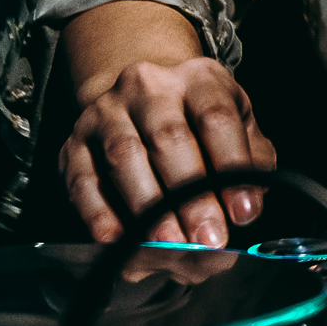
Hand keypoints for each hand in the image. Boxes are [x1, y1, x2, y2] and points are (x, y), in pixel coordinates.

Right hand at [59, 2, 275, 246]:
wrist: (140, 96)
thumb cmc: (198, 118)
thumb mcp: (239, 123)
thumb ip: (252, 161)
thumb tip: (251, 205)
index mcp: (198, 79)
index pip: (216, 118)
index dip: (231, 165)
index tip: (243, 212)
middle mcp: (148, 88)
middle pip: (169, 138)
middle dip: (190, 196)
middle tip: (209, 239)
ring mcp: (106, 113)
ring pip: (124, 158)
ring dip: (148, 208)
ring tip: (172, 246)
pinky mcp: (74, 144)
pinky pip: (83, 181)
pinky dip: (98, 213)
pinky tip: (118, 240)